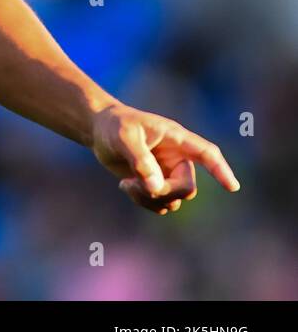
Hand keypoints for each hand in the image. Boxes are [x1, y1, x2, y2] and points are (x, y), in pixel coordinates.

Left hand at [90, 103, 240, 213]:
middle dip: (164, 192)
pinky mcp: (156, 185)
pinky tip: (125, 186)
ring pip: (174, 201)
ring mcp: (168, 174)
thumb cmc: (114, 126)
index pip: (207, 154)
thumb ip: (140, 160)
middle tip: (136, 183)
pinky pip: (160, 205)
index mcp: (176, 139)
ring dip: (150, 199)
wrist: (100, 131)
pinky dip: (144, 201)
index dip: (220, 170)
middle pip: (187, 188)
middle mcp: (177, 158)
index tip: (232, 187)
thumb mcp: (124, 137)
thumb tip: (156, 188)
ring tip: (126, 184)